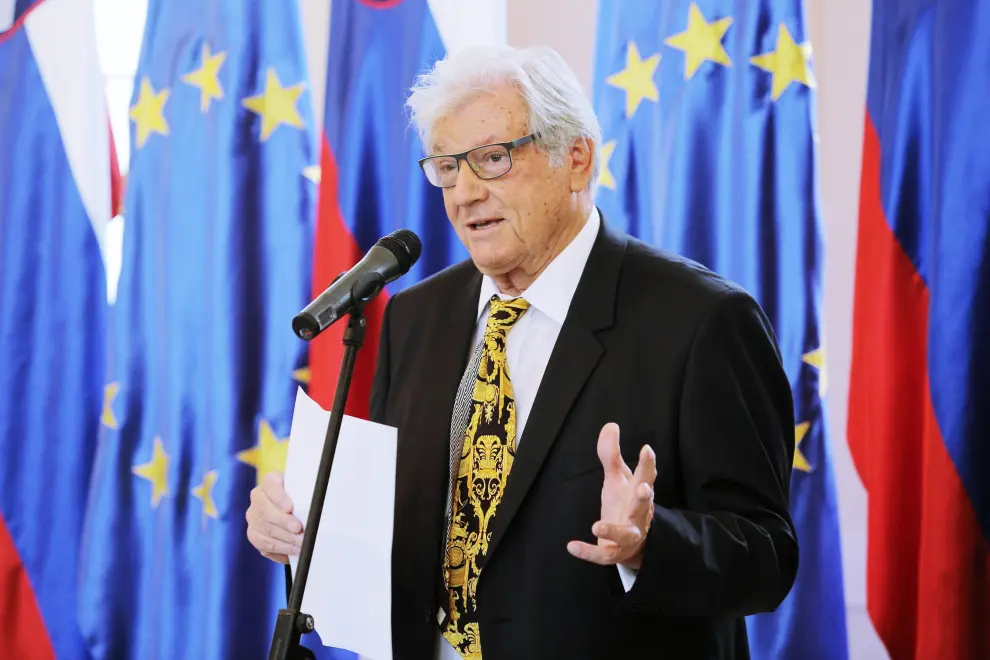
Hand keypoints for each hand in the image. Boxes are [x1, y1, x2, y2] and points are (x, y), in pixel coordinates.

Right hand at [246, 472, 302, 563]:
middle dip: (284, 521)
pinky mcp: (254, 534)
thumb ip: (310, 492)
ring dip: (285, 538)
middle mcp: (258, 497)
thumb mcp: (307, 489)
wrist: (298, 511)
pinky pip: (264, 544)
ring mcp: (254, 517)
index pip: (270, 484)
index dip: (279, 497)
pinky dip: (281, 548)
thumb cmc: (305, 498)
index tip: (290, 508)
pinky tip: (294, 550)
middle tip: (299, 529)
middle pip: (265, 509)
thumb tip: (320, 501)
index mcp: (270, 481)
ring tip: (301, 543)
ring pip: (266, 529)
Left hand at [567, 423, 656, 569]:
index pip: (646, 475)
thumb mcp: (617, 478)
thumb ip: (612, 454)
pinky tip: (572, 546)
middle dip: (644, 497)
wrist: (631, 542)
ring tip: (596, 526)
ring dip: (613, 531)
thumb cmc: (624, 503)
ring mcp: (628, 535)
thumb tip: (610, 425)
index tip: (646, 449)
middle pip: (643, 505)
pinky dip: (588, 552)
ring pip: (626, 535)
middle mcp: (637, 514)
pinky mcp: (615, 552)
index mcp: (638, 492)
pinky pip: (603, 555)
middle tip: (643, 489)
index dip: (648, 463)